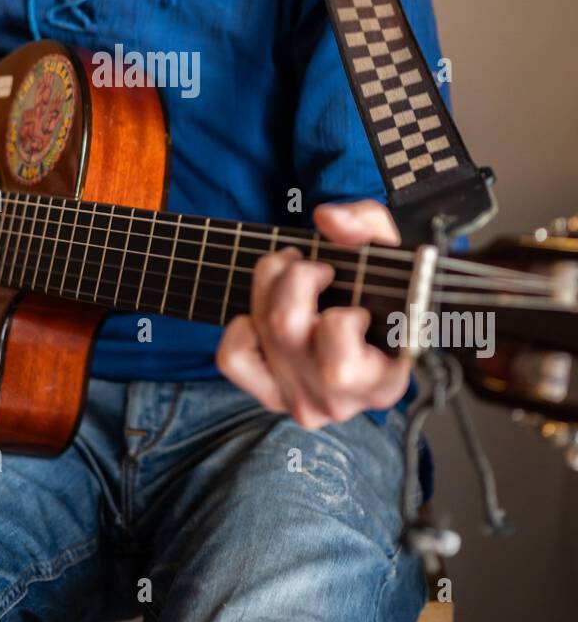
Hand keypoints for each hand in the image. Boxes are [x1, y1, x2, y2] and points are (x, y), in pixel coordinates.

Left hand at [216, 199, 408, 426]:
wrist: (366, 321)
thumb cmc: (380, 292)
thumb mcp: (386, 251)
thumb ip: (368, 223)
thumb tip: (328, 220)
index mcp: (383, 381)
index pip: (340, 363)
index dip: (343, 320)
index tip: (358, 306)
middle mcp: (339, 400)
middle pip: (287, 326)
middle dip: (299, 277)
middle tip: (319, 270)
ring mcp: (301, 401)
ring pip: (264, 329)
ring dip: (272, 288)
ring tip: (294, 277)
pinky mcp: (271, 395)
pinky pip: (234, 358)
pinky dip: (242, 327)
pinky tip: (265, 317)